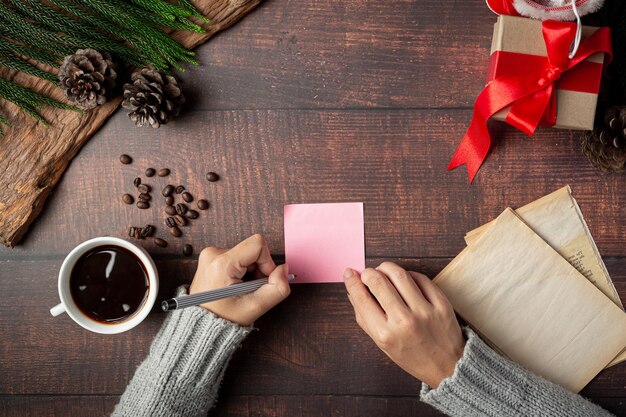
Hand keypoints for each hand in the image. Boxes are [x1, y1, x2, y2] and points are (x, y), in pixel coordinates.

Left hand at [190, 234, 290, 325]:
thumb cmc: (223, 318)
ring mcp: (210, 255)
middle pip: (252, 251)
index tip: (261, 281)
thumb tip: (284, 269)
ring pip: (246, 255)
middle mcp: (213, 254)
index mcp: (222, 263)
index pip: (258, 245)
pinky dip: (241, 272)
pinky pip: (237, 258)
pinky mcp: (211, 258)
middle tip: (249, 289)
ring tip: (240, 290)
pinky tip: (234, 286)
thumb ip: (278, 288)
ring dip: (250, 272)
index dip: (267, 262)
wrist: (201, 324)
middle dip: (257, 270)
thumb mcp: (256, 307)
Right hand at [343, 262, 464, 387]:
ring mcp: (424, 311)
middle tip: (367, 274)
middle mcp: (404, 321)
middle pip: (378, 281)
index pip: (362, 298)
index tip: (349, 273)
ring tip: (383, 271)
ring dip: (386, 268)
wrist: (447, 366)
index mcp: (385, 334)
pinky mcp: (441, 303)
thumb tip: (352, 290)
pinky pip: (420, 278)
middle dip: (368, 273)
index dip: (352, 281)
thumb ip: (365, 318)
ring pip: (399, 274)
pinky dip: (408, 274)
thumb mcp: (382, 344)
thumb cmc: (411, 356)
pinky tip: (404, 279)